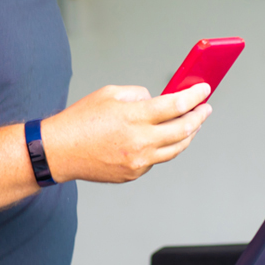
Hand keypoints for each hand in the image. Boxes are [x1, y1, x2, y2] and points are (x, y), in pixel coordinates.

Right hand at [43, 82, 211, 183]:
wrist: (59, 151)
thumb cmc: (80, 120)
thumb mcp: (109, 94)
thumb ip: (138, 95)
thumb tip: (157, 100)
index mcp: (133, 117)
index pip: (176, 106)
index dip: (194, 97)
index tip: (204, 91)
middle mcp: (140, 141)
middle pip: (183, 130)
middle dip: (199, 117)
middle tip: (205, 109)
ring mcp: (138, 161)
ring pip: (176, 149)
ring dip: (188, 134)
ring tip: (192, 124)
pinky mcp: (134, 173)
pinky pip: (157, 159)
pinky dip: (164, 147)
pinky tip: (163, 139)